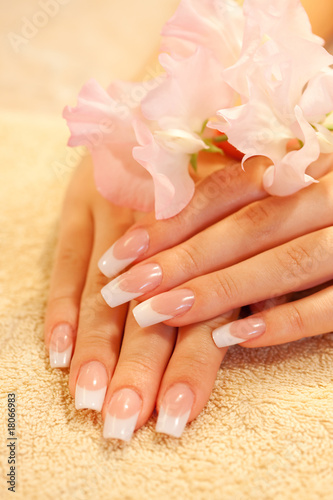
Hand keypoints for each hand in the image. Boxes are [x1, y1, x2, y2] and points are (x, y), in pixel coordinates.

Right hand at [44, 155, 238, 439]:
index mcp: (216, 232)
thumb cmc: (217, 165)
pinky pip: (69, 257)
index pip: (203, 313)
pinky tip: (57, 349)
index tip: (175, 417)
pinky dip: (63, 305)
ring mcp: (118, 211)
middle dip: (136, 369)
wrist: (168, 106)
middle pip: (151, 310)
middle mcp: (166, 227)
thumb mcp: (248, 213)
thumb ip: (249, 265)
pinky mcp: (83, 200)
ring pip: (106, 290)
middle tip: (122, 422)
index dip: (189, 367)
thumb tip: (254, 327)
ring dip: (96, 347)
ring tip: (87, 397)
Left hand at [99, 152, 332, 347]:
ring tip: (160, 314)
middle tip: (122, 290)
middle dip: (179, 261)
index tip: (119, 254)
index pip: (226, 189)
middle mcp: (332, 193)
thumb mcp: (296, 177)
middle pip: (246, 228)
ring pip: (285, 265)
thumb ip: (249, 191)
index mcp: (308, 162)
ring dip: (220, 292)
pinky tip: (236, 340)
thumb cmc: (328, 195)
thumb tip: (172, 213)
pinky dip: (286, 322)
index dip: (170, 221)